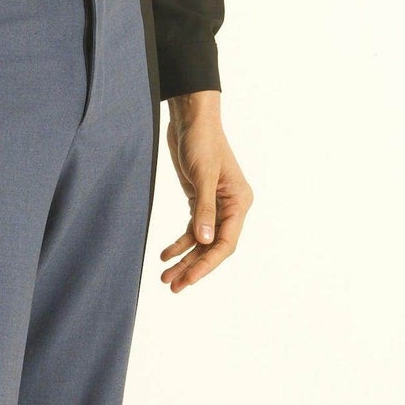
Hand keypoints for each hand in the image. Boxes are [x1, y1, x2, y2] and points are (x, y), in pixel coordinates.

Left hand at [158, 91, 251, 291]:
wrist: (191, 118)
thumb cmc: (202, 141)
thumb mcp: (203, 175)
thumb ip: (204, 208)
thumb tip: (204, 241)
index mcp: (239, 202)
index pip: (225, 242)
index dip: (207, 263)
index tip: (188, 279)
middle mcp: (230, 207)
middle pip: (213, 246)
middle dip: (193, 267)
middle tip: (173, 286)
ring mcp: (215, 204)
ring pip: (201, 240)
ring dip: (185, 259)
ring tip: (166, 277)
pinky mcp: (200, 199)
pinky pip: (192, 228)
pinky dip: (180, 243)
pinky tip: (165, 255)